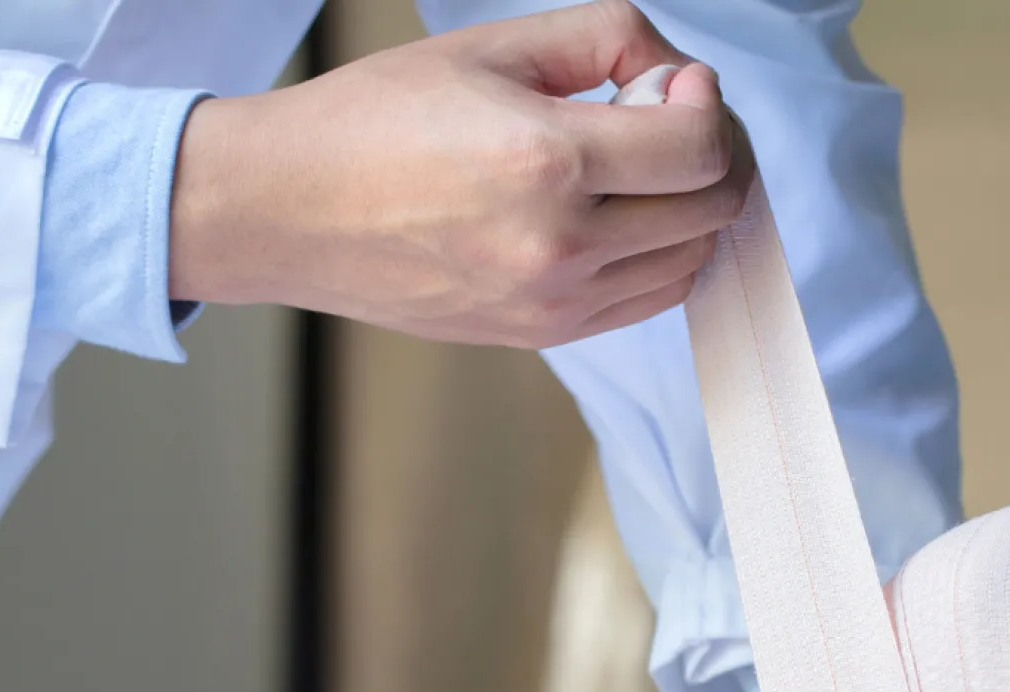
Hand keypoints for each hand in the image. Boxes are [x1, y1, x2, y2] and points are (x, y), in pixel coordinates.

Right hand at [170, 0, 753, 347]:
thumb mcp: (492, 47)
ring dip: (694, 209)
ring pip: (692, 262)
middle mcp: (561, 246)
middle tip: (674, 119)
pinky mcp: (545, 334)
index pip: (700, 148)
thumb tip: (680, 78)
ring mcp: (556, 302)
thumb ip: (606, 39)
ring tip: (646, 168)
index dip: (710, 106)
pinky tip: (629, 216)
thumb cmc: (377, 121)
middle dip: (718, 153)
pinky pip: (649, 300)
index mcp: (548, 162)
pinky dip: (663, 255)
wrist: (290, 212)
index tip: (677, 84)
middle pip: (713, 210)